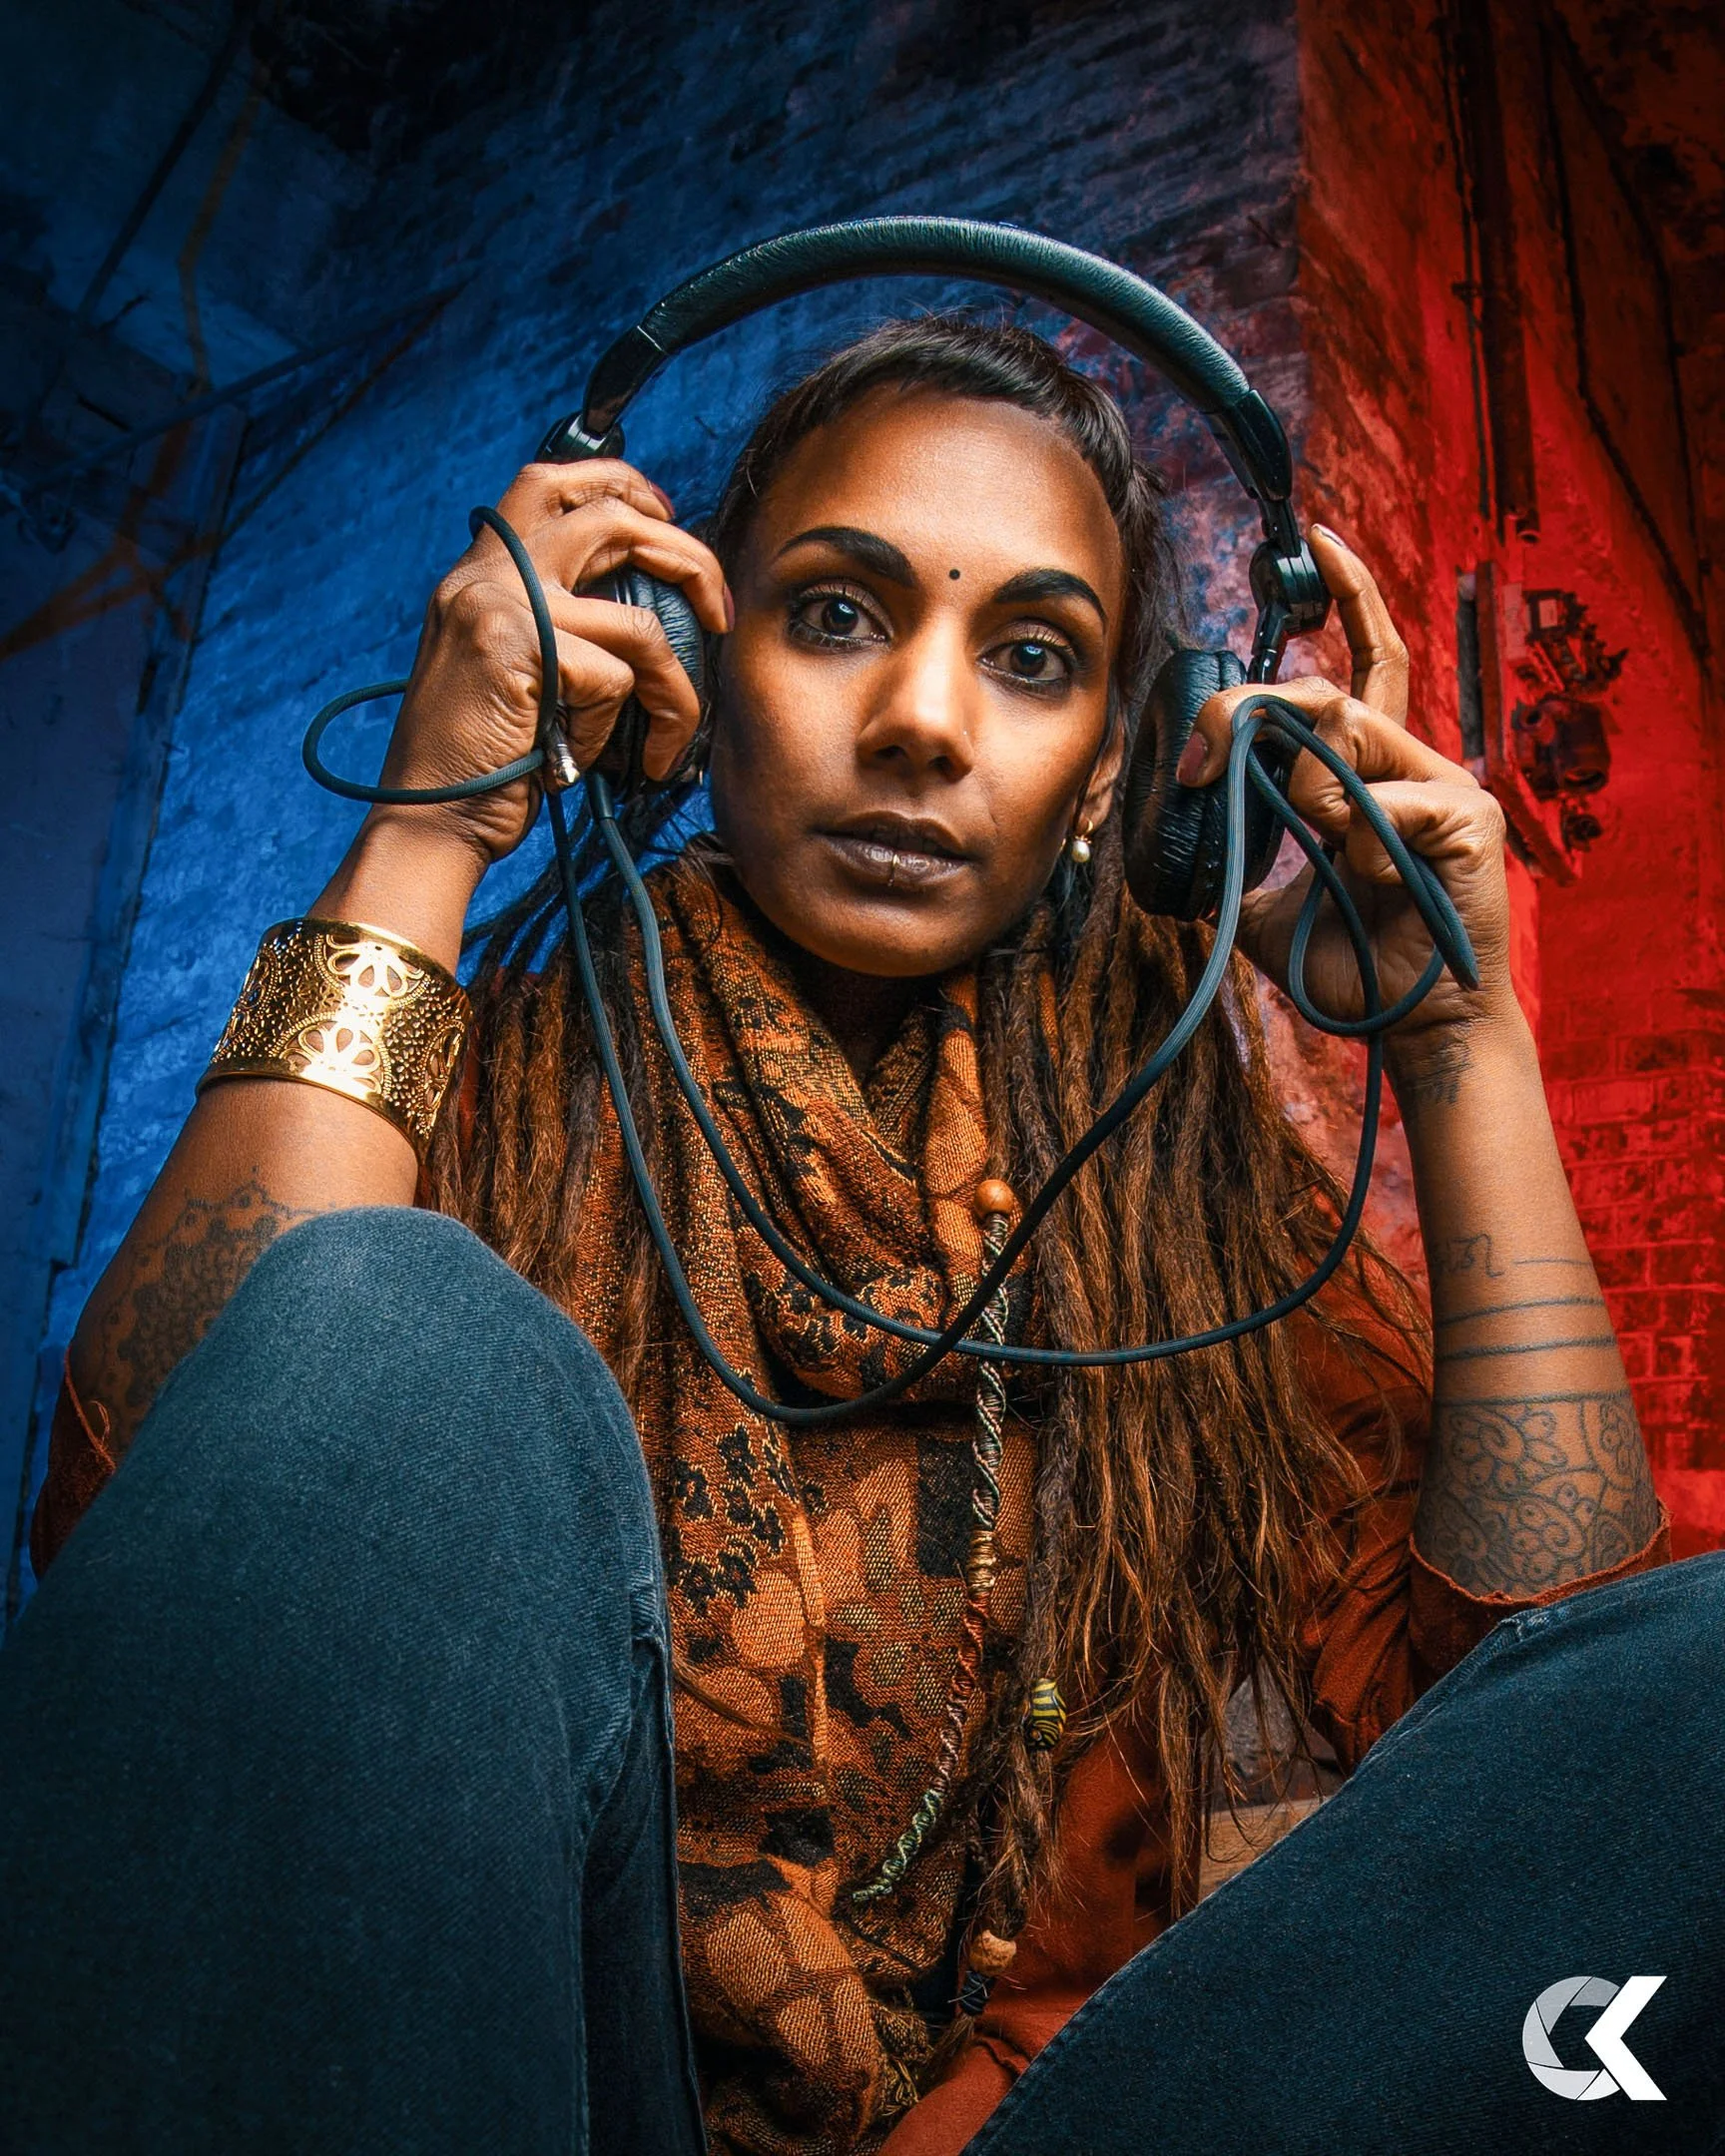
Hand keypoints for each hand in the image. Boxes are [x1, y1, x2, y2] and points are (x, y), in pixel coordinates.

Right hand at [373, 460, 729, 871]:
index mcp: (478, 574)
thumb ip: (558, 626)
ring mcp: (500, 606)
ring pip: (638, 620)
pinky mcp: (521, 650)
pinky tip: (575, 758)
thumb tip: (652, 609)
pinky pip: (615, 680)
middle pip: (610, 516)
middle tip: (719, 611)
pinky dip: (610, 730)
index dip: (620, 486)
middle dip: (687, 556)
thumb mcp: (516, 674)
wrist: (428, 821)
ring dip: (673, 688)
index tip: (668, 519)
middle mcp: (483, 575)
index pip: (549, 483)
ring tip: (667, 733)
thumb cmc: (482, 764)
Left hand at [1174, 526, 1513, 1039]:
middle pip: (1325, 694)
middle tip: (1197, 763)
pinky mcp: (1469, 819)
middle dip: (1247, 716)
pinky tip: (1373, 883)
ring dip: (1307, 798)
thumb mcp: (1267, 906)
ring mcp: (1446, 786)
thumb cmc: (1352, 965)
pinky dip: (1358, 845)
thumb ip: (1236, 859)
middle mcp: (1411, 763)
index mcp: (1369, 772)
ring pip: (1344, 742)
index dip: (1347, 597)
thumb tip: (1183, 833)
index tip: (1313, 544)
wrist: (1414, 1025)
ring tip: (1327, 857)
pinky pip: (1382, 805)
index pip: (1364, 662)